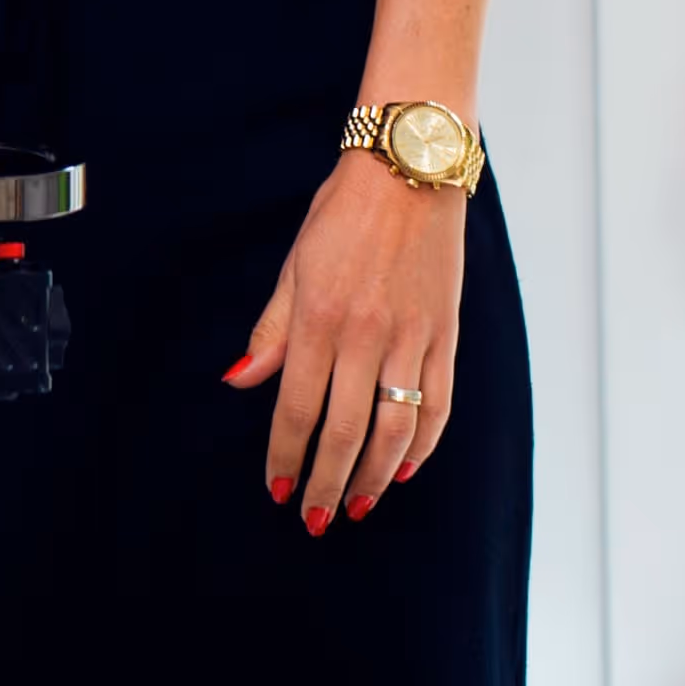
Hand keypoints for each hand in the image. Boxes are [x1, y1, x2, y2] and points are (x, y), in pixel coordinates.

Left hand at [224, 150, 465, 533]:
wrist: (409, 166)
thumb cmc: (343, 211)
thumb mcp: (295, 263)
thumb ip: (271, 329)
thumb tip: (239, 382)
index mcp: (318, 316)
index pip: (297, 409)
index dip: (285, 457)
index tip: (277, 490)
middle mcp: (365, 334)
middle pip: (345, 431)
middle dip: (325, 482)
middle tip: (315, 518)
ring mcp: (411, 337)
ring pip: (395, 429)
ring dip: (373, 476)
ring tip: (356, 505)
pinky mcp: (445, 335)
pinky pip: (438, 404)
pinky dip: (423, 444)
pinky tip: (405, 469)